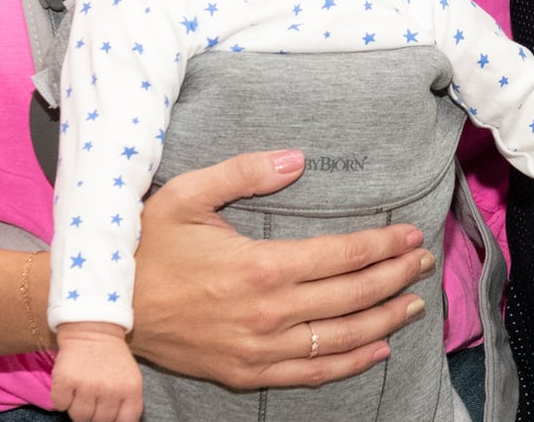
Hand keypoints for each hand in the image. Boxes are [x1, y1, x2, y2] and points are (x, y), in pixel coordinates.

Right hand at [50, 322, 141, 421]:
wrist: (93, 327)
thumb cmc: (112, 357)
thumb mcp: (130, 378)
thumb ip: (127, 403)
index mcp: (131, 389)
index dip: (114, 419)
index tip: (107, 412)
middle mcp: (110, 389)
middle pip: (99, 421)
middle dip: (94, 412)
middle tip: (93, 395)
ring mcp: (87, 385)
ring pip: (79, 417)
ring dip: (77, 407)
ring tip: (81, 389)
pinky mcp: (66, 380)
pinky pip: (60, 405)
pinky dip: (62, 398)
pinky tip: (70, 384)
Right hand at [127, 149, 434, 388]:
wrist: (109, 310)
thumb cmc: (148, 247)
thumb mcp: (190, 194)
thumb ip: (246, 173)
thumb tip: (296, 159)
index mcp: (261, 265)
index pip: (342, 256)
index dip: (383, 246)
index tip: (411, 235)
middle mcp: (269, 312)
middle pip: (352, 296)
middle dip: (395, 277)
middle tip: (424, 262)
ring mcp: (259, 349)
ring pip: (340, 339)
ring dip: (384, 320)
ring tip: (413, 304)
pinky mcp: (246, 373)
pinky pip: (311, 374)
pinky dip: (349, 363)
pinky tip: (375, 350)